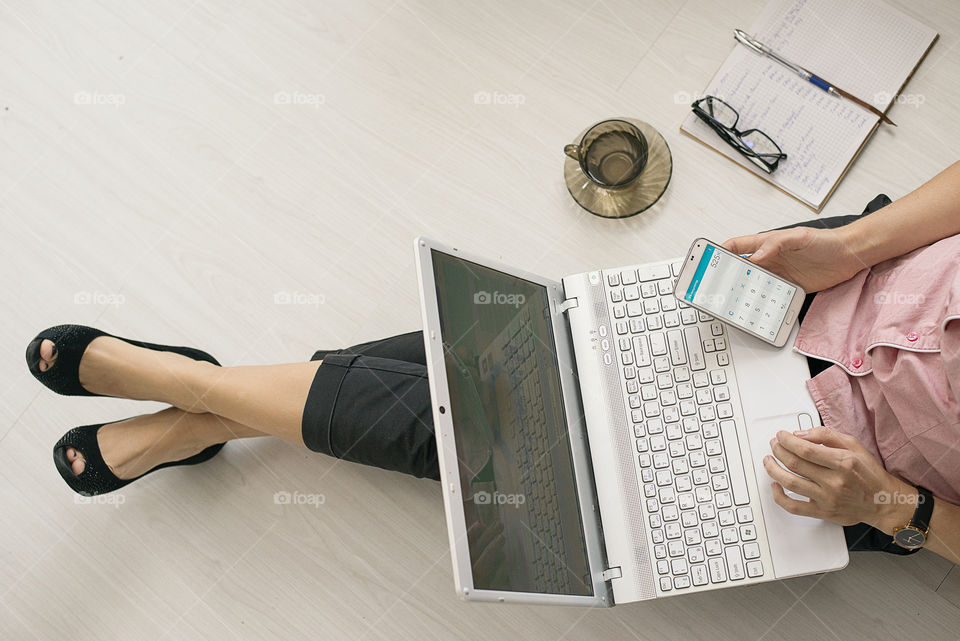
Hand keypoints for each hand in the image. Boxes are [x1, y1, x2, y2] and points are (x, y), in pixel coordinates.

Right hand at [721, 226, 866, 292]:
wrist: (849, 256)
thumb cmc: (824, 241)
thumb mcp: (798, 237)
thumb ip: (776, 244)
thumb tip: (756, 256)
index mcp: (766, 244)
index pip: (737, 247)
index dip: (720, 252)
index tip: (708, 260)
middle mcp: (769, 260)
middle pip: (740, 269)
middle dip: (726, 276)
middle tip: (715, 286)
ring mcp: (778, 275)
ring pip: (753, 284)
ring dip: (743, 291)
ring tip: (732, 300)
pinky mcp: (788, 288)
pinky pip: (770, 296)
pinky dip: (761, 302)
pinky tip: (756, 307)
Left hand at [763, 426, 915, 533]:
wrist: (884, 502)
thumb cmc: (869, 474)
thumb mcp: (853, 445)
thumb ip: (826, 436)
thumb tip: (801, 433)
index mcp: (842, 462)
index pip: (805, 449)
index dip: (787, 440)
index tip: (781, 435)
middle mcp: (834, 481)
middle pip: (794, 464)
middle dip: (778, 450)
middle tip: (774, 444)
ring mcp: (827, 498)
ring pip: (790, 483)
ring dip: (773, 469)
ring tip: (768, 460)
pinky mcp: (823, 512)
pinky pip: (794, 507)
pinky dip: (779, 496)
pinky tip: (774, 485)